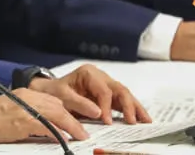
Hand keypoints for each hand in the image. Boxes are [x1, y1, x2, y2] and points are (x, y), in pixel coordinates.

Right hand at [0, 88, 86, 143]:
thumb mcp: (13, 108)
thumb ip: (31, 112)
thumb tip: (50, 125)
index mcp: (25, 92)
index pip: (53, 99)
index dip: (67, 112)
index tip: (76, 122)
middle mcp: (27, 97)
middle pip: (58, 105)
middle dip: (73, 119)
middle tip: (83, 132)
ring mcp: (25, 108)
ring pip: (56, 114)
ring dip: (71, 126)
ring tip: (80, 136)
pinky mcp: (22, 120)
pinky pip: (45, 125)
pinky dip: (56, 132)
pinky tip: (63, 138)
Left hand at [29, 64, 151, 124]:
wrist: (49, 91)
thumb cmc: (54, 91)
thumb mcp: (61, 96)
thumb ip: (78, 103)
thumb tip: (98, 112)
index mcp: (88, 73)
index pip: (103, 90)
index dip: (107, 106)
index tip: (107, 121)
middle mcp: (99, 76)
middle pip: (118, 89)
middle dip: (128, 105)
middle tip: (133, 121)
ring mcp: (105, 84)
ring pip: (124, 94)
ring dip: (135, 107)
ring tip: (146, 121)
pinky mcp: (108, 94)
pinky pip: (122, 100)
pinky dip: (131, 109)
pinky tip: (141, 118)